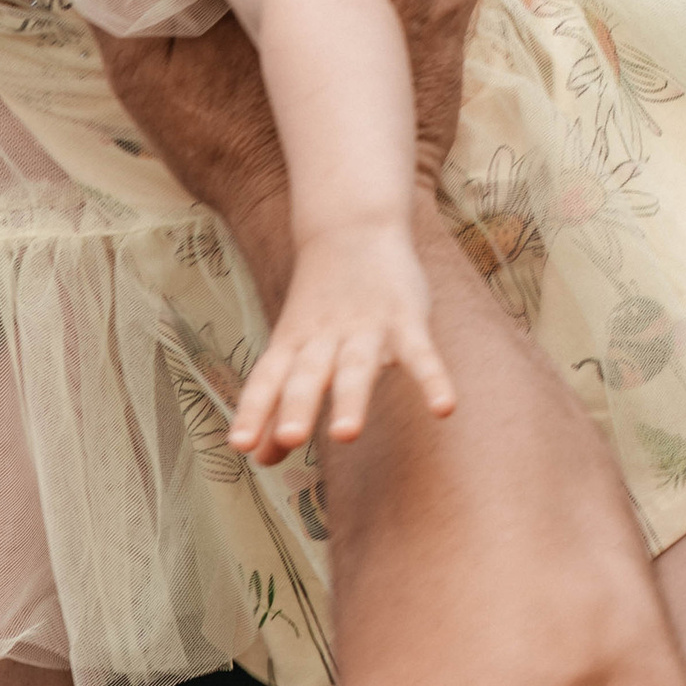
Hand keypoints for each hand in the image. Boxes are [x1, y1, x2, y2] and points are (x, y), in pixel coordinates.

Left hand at [229, 215, 456, 461]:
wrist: (352, 226)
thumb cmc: (320, 302)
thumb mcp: (294, 347)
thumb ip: (279, 403)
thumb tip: (261, 459)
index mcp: (293, 344)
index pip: (267, 378)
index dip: (254, 410)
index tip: (240, 445)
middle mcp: (324, 337)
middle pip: (308, 374)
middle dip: (298, 406)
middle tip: (288, 439)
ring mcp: (366, 327)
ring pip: (357, 366)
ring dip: (351, 399)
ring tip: (345, 435)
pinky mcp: (407, 319)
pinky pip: (421, 354)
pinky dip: (433, 380)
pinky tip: (444, 409)